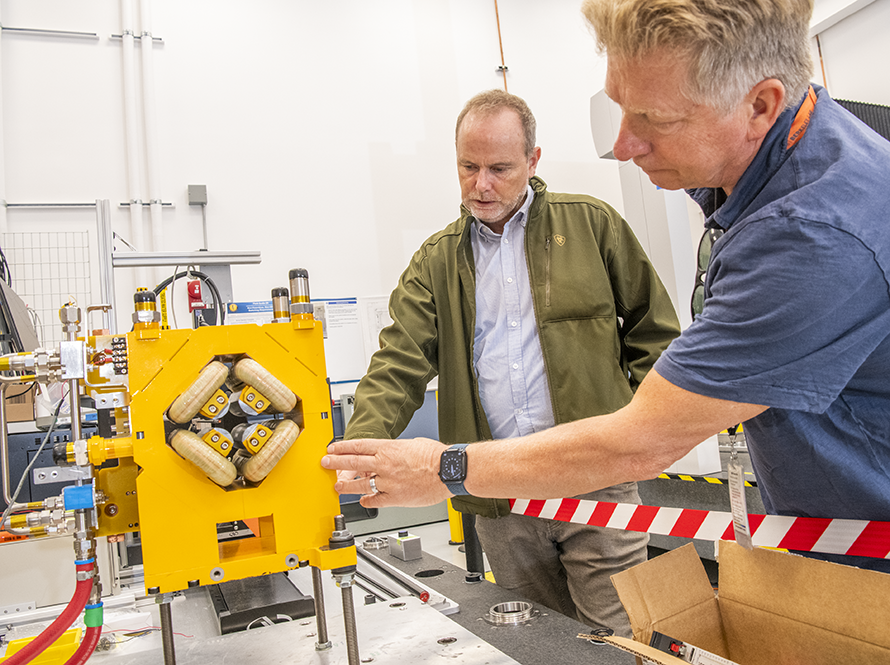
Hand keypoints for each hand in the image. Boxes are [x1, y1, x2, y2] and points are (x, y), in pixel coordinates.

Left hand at [321, 437, 449, 507]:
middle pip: (353, 462)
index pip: (359, 446)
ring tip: (337, 487)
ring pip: (360, 484)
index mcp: (389, 448)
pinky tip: (362, 501)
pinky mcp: (395, 497)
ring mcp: (389, 482)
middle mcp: (385, 465)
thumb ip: (397, 450)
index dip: (342, 447)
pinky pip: (376, 500)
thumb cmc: (436, 456)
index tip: (333, 448)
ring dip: (346, 485)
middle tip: (325, 463)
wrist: (449, 470)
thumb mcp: (413, 444)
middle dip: (335, 463)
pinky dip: (367, 501)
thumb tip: (390, 453)